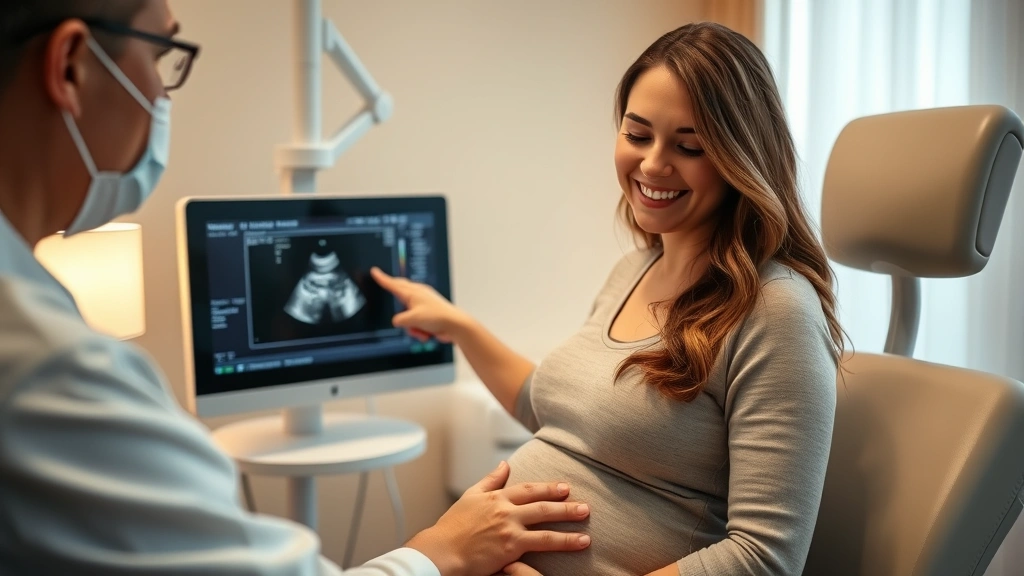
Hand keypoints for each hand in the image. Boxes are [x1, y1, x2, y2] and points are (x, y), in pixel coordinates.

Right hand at [370, 267, 468, 342]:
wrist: (455, 326)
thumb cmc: (437, 317)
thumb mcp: (413, 319)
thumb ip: (400, 320)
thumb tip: (397, 321)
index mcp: (413, 292)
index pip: (394, 284)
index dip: (383, 279)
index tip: (375, 271)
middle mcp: (418, 296)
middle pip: (400, 293)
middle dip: (394, 296)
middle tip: (383, 281)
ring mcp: (423, 305)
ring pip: (407, 317)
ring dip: (412, 327)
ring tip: (422, 330)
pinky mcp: (427, 315)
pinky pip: (416, 324)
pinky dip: (419, 331)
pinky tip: (427, 334)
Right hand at [406, 461, 590, 575]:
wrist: (441, 550)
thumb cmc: (451, 527)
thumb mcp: (470, 496)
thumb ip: (491, 480)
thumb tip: (505, 464)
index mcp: (497, 497)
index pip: (528, 489)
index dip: (548, 488)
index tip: (565, 487)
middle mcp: (506, 510)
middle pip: (542, 506)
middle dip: (566, 506)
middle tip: (585, 507)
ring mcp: (509, 529)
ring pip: (546, 529)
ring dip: (568, 531)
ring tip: (586, 533)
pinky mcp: (511, 547)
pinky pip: (539, 546)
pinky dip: (557, 547)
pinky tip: (568, 551)